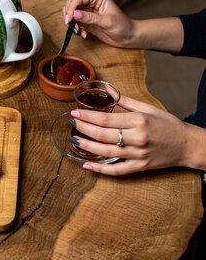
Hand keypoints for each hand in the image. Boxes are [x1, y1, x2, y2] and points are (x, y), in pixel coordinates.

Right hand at [62, 0, 135, 47]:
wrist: (127, 36)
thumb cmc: (122, 26)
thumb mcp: (106, 21)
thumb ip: (90, 18)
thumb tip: (75, 14)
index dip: (72, 8)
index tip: (70, 19)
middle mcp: (91, 1)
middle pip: (71, 4)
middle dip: (69, 15)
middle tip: (70, 26)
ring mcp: (87, 10)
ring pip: (70, 13)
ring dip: (71, 23)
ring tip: (79, 31)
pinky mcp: (85, 19)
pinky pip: (74, 22)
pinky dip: (75, 28)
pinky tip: (83, 34)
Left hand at [69, 95, 204, 174]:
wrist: (187, 144)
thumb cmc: (167, 124)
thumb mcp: (148, 108)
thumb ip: (125, 100)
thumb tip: (108, 89)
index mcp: (138, 121)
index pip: (106, 119)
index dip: (87, 116)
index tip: (74, 113)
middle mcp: (137, 138)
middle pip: (102, 135)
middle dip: (83, 129)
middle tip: (72, 124)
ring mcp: (138, 155)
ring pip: (106, 152)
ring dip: (87, 147)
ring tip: (75, 141)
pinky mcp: (140, 167)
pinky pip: (116, 170)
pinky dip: (100, 169)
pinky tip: (86, 165)